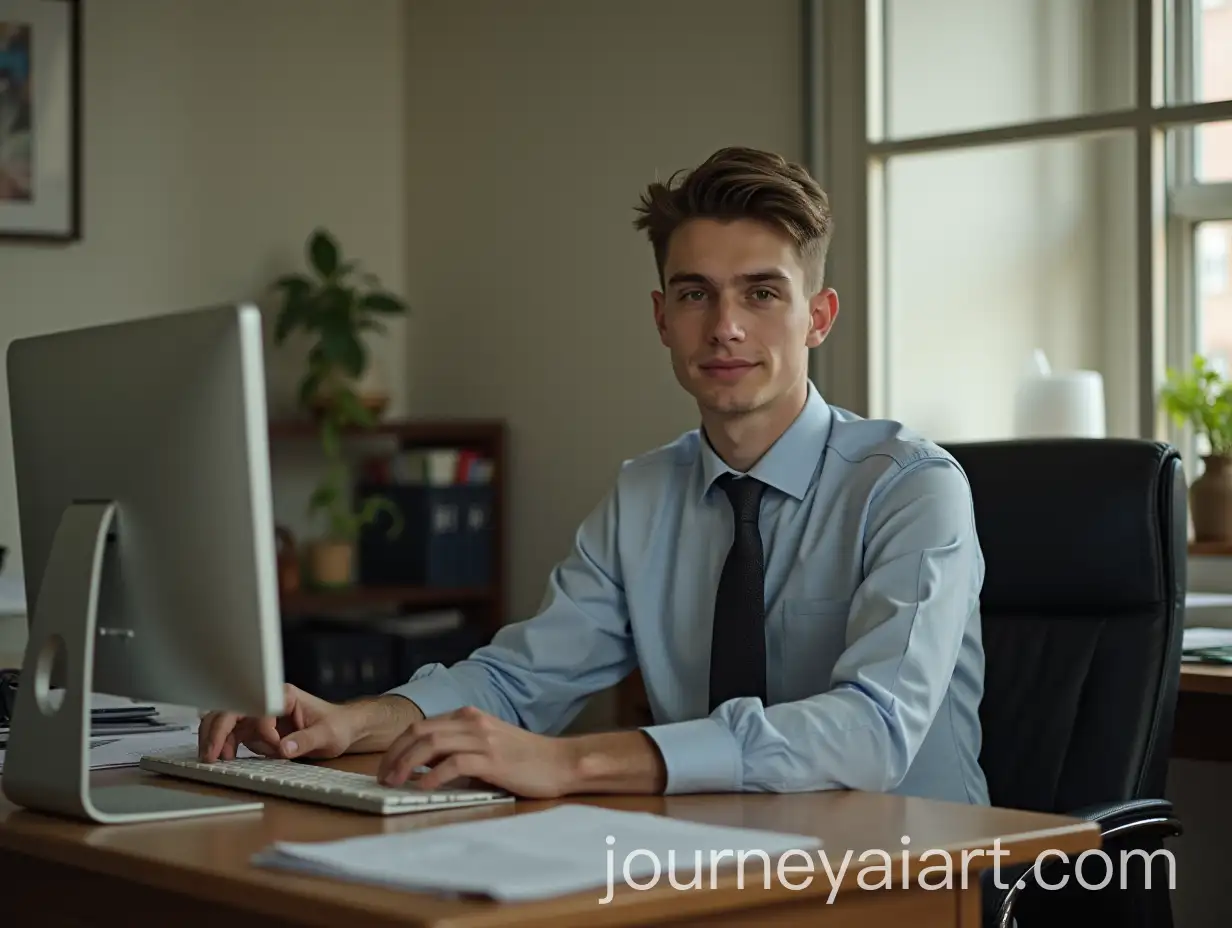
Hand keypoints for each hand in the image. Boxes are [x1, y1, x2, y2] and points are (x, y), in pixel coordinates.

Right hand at [198, 684, 375, 761]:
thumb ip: (306, 740)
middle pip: (231, 710)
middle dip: (218, 730)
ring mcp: (259, 716)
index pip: (258, 707)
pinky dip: (224, 745)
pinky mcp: (256, 730)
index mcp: (284, 695)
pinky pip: (233, 735)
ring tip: (212, 758)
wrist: (343, 729)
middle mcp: (267, 702)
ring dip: (216, 738)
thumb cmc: (338, 726)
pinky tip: (225, 757)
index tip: (277, 747)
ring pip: (226, 722)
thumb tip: (284, 748)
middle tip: (210, 754)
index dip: (263, 729)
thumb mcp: (328, 735)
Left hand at [377, 706, 578, 797]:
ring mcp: (482, 739)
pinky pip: (454, 764)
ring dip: (406, 764)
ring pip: (431, 744)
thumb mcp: (486, 744)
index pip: (421, 725)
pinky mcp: (492, 759)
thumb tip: (423, 764)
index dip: (398, 745)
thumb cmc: (524, 758)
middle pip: (419, 731)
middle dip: (394, 754)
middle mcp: (472, 722)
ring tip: (395, 783)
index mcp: (468, 716)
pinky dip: (433, 776)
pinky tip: (424, 788)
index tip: (385, 766)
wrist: (559, 762)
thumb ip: (457, 747)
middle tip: (383, 776)